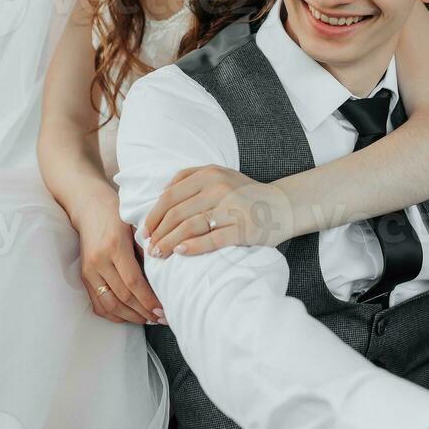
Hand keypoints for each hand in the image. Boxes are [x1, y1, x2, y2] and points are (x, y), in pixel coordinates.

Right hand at [60, 183, 165, 326]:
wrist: (88, 205)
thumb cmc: (116, 213)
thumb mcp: (135, 225)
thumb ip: (147, 250)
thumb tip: (164, 276)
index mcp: (114, 247)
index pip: (133, 282)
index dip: (148, 300)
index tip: (163, 309)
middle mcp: (99, 261)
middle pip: (123, 297)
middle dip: (144, 312)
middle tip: (162, 318)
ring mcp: (89, 270)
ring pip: (109, 305)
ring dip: (130, 317)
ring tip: (149, 320)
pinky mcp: (84, 276)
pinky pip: (98, 304)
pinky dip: (114, 314)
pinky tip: (129, 316)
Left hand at [138, 165, 295, 256]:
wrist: (283, 205)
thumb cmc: (246, 194)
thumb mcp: (220, 176)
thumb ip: (191, 179)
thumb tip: (160, 195)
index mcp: (210, 174)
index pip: (171, 195)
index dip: (154, 215)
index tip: (144, 231)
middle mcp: (220, 187)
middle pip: (177, 212)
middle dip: (158, 232)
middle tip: (149, 248)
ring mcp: (232, 207)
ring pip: (190, 225)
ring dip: (169, 242)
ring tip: (159, 254)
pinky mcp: (243, 228)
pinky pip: (212, 238)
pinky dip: (193, 246)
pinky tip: (180, 252)